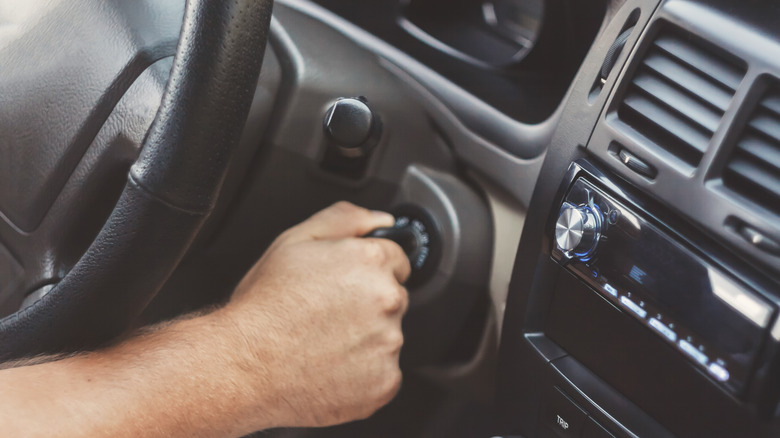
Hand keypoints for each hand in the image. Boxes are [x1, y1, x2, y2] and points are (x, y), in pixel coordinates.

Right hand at [223, 202, 411, 427]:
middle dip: (367, 305)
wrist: (243, 367)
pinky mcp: (384, 382)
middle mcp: (386, 301)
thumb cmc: (264, 307)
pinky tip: (330, 367)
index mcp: (370, 262)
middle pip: (393, 298)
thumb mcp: (294, 241)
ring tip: (323, 342)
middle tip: (326, 315)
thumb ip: (345, 219)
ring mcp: (388, 344)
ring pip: (387, 337)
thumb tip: (382, 220)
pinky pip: (382, 374)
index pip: (397, 260)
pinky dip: (362, 374)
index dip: (367, 271)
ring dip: (365, 340)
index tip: (346, 285)